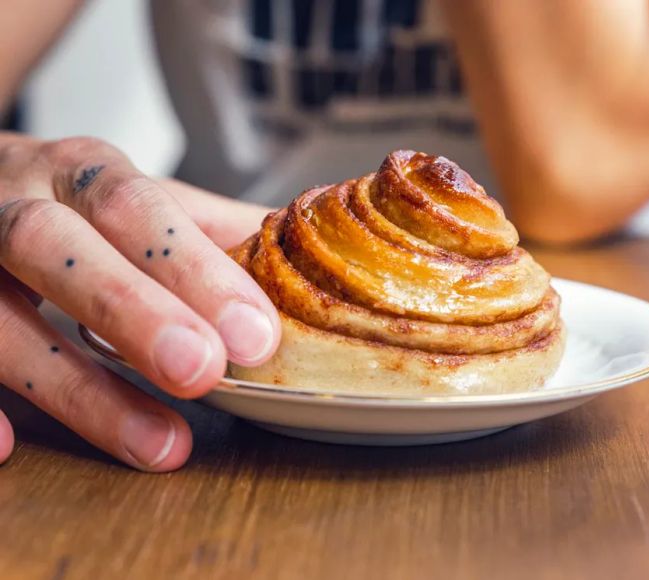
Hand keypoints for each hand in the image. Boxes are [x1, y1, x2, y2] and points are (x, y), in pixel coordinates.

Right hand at [0, 133, 280, 470]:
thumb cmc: (67, 201)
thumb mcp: (135, 198)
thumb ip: (209, 226)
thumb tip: (302, 248)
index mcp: (80, 174)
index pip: (139, 210)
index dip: (193, 270)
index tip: (254, 334)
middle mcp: (11, 205)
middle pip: (57, 246)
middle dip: (131, 311)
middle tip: (202, 372)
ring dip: (77, 388)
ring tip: (159, 445)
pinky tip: (5, 446)